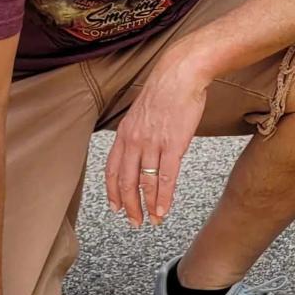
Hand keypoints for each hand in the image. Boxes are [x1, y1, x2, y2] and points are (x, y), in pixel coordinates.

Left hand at [105, 45, 208, 226]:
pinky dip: (163, 198)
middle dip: (129, 206)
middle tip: (134, 221)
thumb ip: (138, 130)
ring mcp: (153, 144)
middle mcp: (134, 141)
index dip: (113, 192)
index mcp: (124, 133)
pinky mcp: (173, 145)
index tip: (116, 206)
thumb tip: (142, 146)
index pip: (112, 169)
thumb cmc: (167, 88)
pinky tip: (164, 210)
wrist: (181, 73)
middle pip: (126, 182)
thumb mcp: (142, 110)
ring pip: (145, 183)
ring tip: (151, 220)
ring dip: (147, 206)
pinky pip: (166, 178)